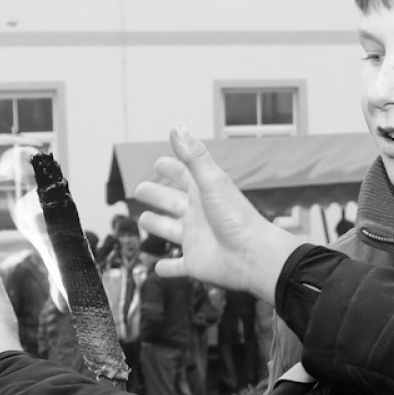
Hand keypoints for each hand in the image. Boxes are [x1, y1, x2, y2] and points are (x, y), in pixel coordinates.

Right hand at [136, 124, 301, 304]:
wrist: (253, 256)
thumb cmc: (237, 218)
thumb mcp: (212, 182)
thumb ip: (193, 156)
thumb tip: (177, 126)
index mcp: (203, 193)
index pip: (183, 176)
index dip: (171, 168)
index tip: (158, 162)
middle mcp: (198, 215)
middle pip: (171, 202)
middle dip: (157, 195)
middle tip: (140, 189)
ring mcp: (196, 240)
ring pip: (171, 231)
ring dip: (158, 226)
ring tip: (143, 220)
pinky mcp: (195, 263)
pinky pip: (177, 266)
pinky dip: (167, 268)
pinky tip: (158, 268)